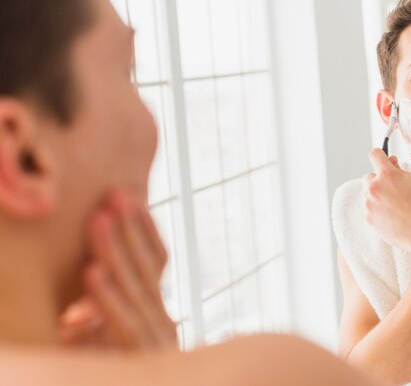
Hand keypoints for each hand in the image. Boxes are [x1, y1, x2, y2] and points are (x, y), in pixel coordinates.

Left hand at [59, 191, 177, 349]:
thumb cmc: (107, 370)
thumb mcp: (111, 326)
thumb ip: (104, 304)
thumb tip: (96, 260)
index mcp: (159, 313)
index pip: (160, 261)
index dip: (147, 228)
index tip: (131, 195)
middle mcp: (164, 325)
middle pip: (151, 270)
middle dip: (132, 230)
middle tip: (116, 195)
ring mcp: (156, 343)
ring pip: (138, 290)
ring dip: (118, 252)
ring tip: (100, 219)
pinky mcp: (140, 360)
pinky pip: (125, 324)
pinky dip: (109, 297)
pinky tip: (93, 271)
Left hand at [363, 149, 410, 253]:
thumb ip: (400, 168)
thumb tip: (390, 162)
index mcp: (387, 175)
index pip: (375, 154)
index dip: (379, 155)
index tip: (382, 159)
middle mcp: (374, 188)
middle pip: (369, 176)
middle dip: (379, 180)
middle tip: (393, 188)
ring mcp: (369, 204)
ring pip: (368, 193)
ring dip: (377, 195)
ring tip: (395, 204)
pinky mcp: (368, 218)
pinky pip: (369, 208)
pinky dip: (377, 209)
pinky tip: (392, 214)